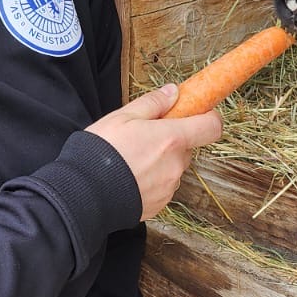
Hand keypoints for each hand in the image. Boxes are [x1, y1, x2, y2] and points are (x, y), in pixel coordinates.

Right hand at [86, 84, 221, 220]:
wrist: (84, 194)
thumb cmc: (101, 153)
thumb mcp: (122, 117)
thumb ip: (152, 103)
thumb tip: (173, 92)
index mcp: (172, 139)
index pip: (212, 126)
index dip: (208, 117)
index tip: (196, 113)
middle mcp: (176, 165)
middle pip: (187, 147)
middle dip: (172, 140)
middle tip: (145, 137)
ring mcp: (169, 187)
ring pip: (174, 167)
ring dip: (161, 161)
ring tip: (131, 160)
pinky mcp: (159, 204)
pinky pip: (163, 187)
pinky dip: (151, 180)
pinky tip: (129, 177)